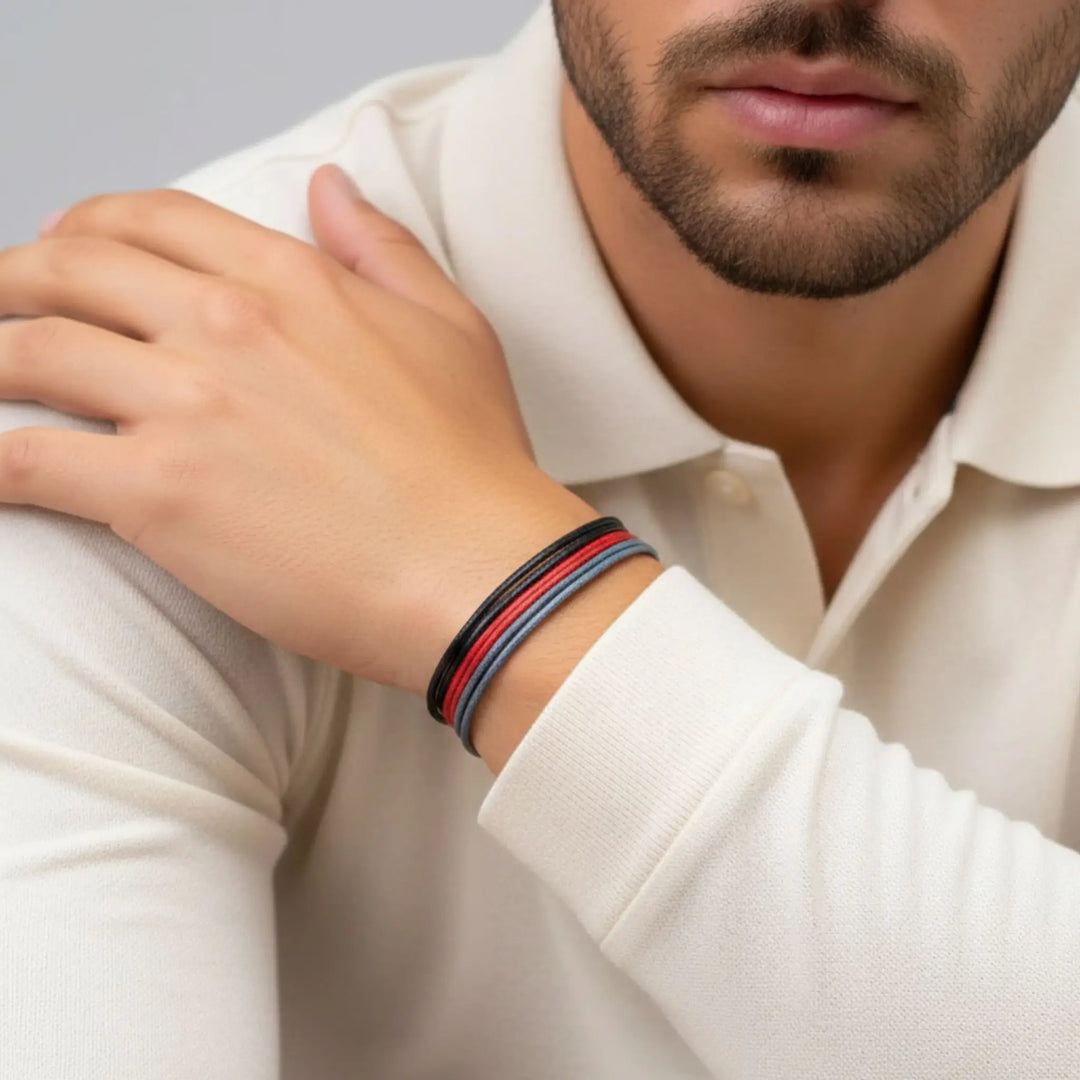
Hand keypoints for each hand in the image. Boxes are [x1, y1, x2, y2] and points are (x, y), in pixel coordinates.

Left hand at [0, 166, 597, 696]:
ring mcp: (185, 405)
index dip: (89, 227)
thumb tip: (330, 188)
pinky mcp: (157, 493)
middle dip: (11, 281)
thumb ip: (383, 248)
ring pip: (28, 353)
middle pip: (67, 270)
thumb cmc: (473, 463)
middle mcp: (225, 324)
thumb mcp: (452, 327)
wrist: (476, 568)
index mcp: (291, 280)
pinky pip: (27, 459)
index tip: (65, 251)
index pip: (151, 220)